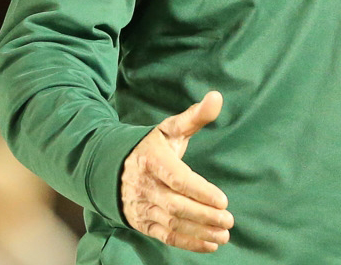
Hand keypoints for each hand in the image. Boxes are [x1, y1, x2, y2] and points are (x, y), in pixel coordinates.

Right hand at [121, 91, 232, 252]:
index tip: (223, 200)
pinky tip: (210, 245)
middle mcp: (144, 185)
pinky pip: (165, 236)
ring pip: (172, 223)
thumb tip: (217, 97)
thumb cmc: (150, 147)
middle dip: (204, 215)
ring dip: (200, 231)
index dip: (200, 191)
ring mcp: (142, 206)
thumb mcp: (170, 130)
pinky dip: (188, 243)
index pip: (177, 179)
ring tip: (224, 235)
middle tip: (229, 220)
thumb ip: (195, 116)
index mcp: (151, 160)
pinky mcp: (143, 222)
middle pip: (176, 205)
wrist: (112, 168)